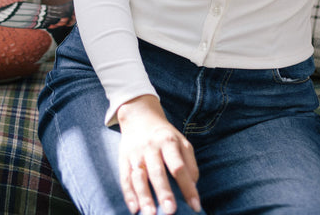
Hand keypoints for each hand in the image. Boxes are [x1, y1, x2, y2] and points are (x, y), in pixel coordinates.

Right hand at [117, 94, 200, 214]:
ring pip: (139, 177)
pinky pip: (125, 178)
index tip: (195, 207)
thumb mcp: (182, 142)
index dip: (188, 187)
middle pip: (158, 172)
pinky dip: (129, 195)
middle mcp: (151, 147)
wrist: (139, 115)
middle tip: (171, 211)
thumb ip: (190, 163)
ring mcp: (136, 153)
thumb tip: (194, 186)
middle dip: (164, 192)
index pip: (179, 167)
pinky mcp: (123, 159)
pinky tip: (134, 209)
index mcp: (169, 141)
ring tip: (150, 214)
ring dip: (144, 197)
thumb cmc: (165, 135)